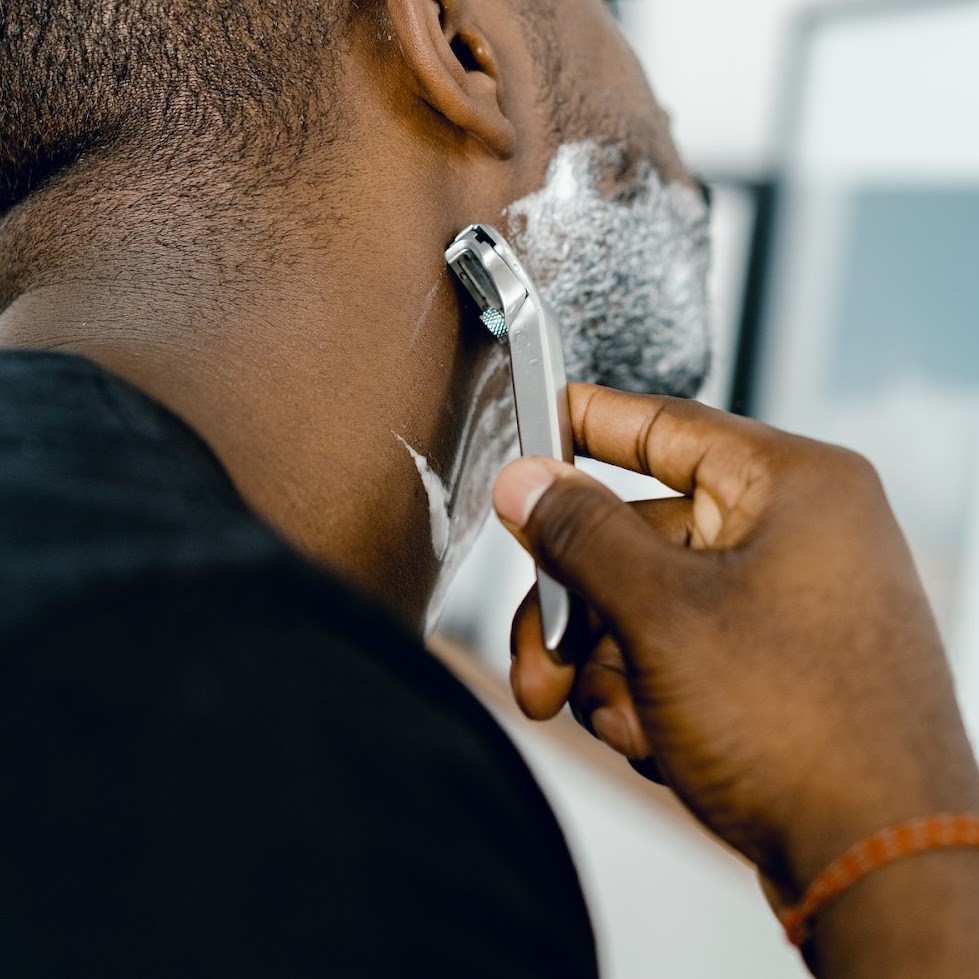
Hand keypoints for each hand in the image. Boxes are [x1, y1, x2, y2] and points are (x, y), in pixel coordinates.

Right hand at [493, 384, 978, 894]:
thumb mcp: (661, 615)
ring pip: (646, 602)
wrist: (878, 866)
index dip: (589, 422)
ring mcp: (786, 602)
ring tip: (609, 715)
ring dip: (604, 662)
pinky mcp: (774, 662)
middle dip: (576, 606)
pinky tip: (650, 737)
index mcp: (792, 488)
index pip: (667, 424)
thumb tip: (527, 481)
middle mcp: (795, 535)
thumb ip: (581, 535)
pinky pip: (677, 648)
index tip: (536, 418)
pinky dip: (644, 690)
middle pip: (638, 535)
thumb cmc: (804, 731)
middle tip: (540, 656)